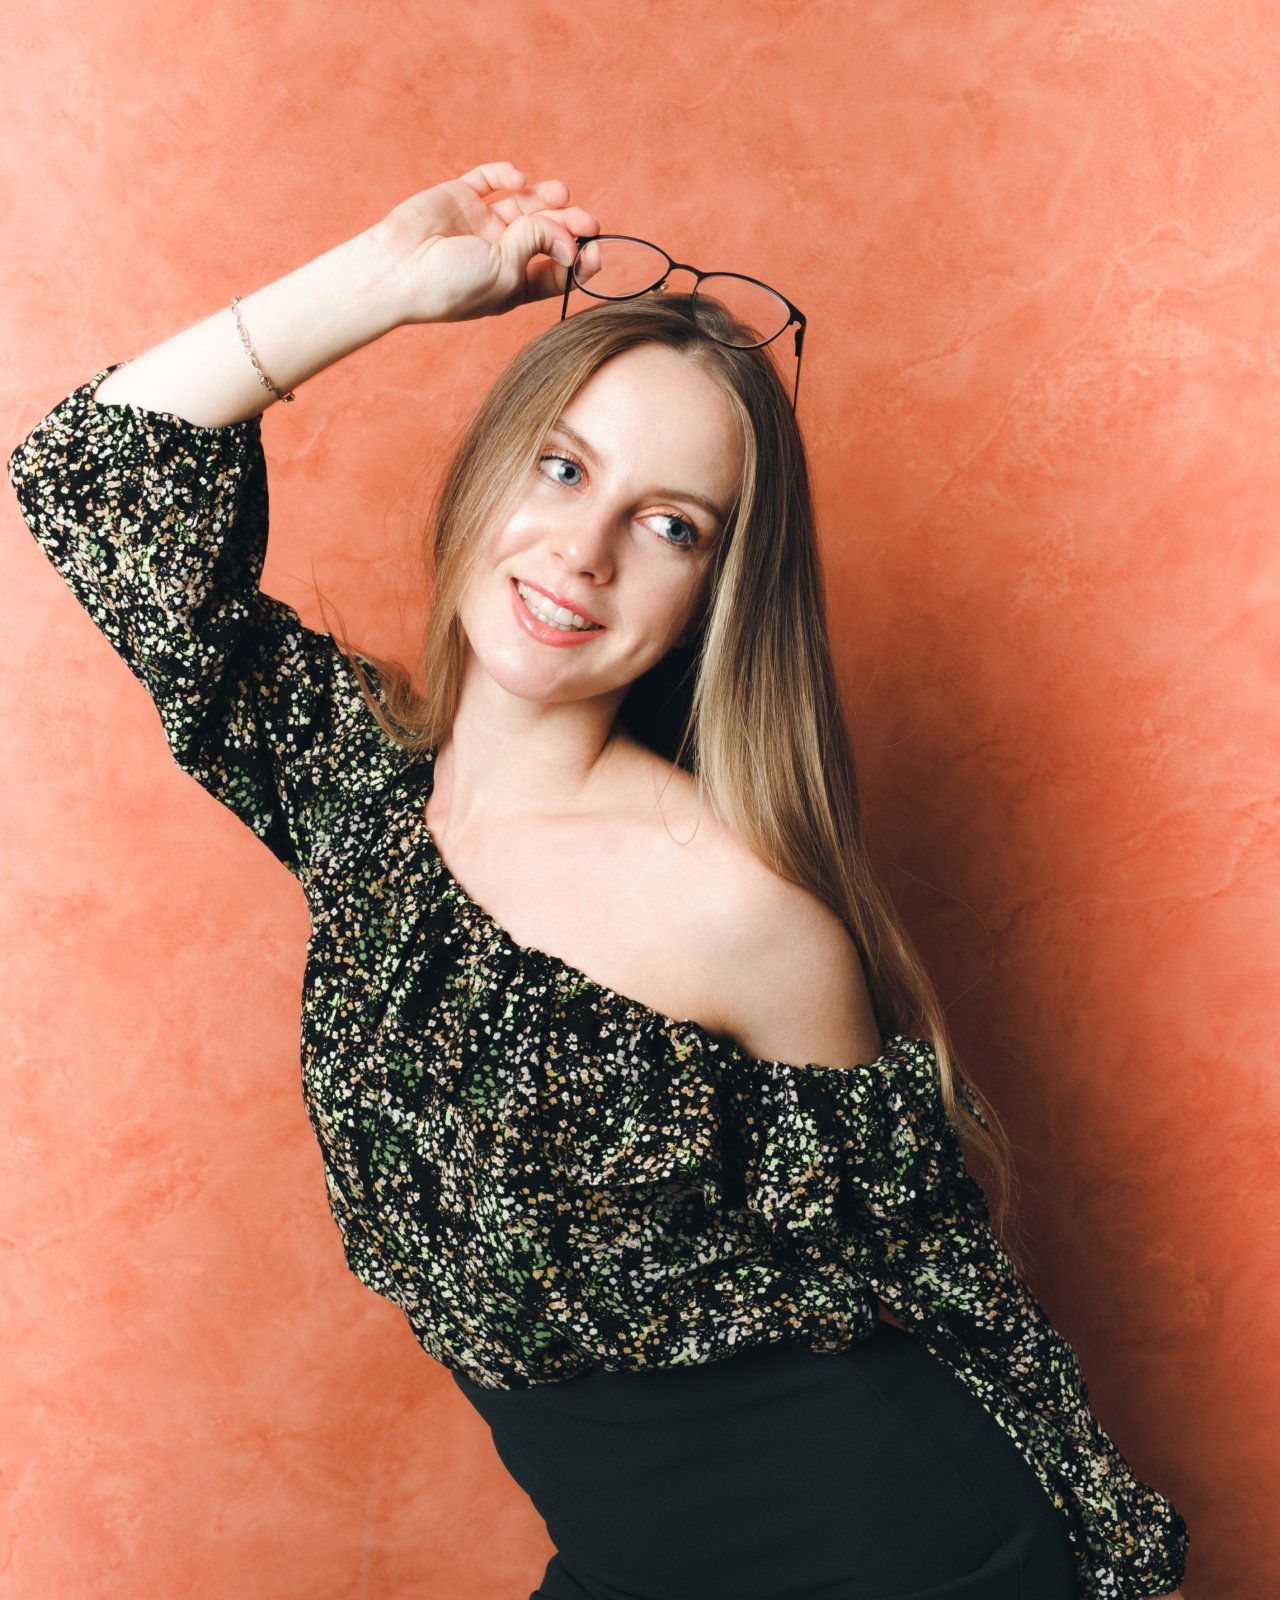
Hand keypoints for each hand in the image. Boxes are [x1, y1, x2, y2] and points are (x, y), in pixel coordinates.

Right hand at [367, 160, 599, 327]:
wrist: (397, 270)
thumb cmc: (451, 285)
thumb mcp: (506, 272)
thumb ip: (536, 243)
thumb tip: (565, 228)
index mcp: (513, 284)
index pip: (555, 271)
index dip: (579, 261)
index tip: (596, 252)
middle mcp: (500, 254)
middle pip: (546, 234)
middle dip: (569, 225)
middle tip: (587, 220)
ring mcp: (480, 224)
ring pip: (524, 204)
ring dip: (546, 197)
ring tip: (560, 193)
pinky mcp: (460, 198)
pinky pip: (490, 179)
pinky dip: (506, 174)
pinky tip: (518, 178)